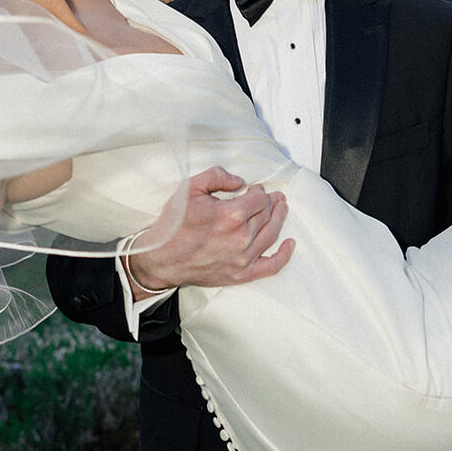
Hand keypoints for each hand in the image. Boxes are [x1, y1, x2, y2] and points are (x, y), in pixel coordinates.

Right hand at [127, 166, 292, 297]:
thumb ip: (217, 176)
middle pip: (267, 215)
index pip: (259, 199)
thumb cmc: (174, 224)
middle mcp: (241, 237)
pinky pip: (271, 266)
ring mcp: (243, 257)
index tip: (256, 189)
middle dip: (272, 202)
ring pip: (271, 234)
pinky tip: (290, 244)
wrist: (161, 258)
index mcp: (231, 214)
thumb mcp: (190, 188)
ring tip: (283, 209)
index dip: (260, 191)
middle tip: (275, 197)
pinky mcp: (241, 273)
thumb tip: (239, 182)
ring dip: (280, 219)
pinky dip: (284, 255)